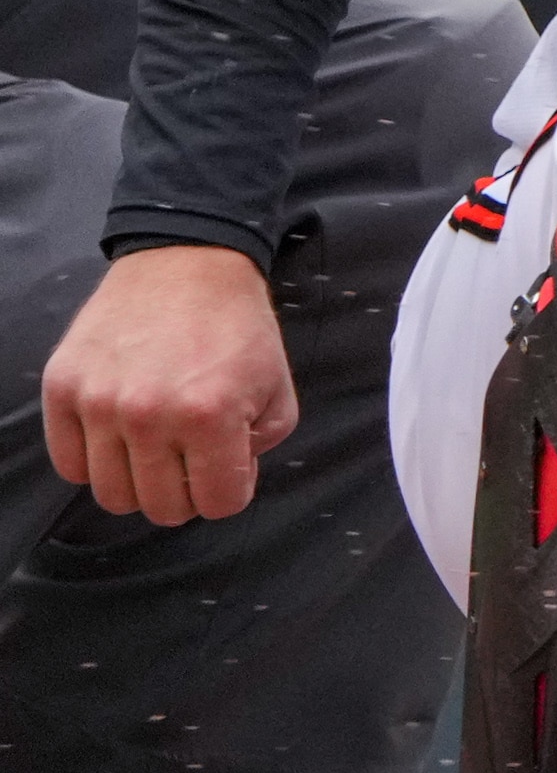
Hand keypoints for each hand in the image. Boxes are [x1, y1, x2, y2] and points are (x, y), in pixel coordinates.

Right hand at [41, 245, 296, 524]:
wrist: (187, 263)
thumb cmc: (237, 328)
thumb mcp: (278, 390)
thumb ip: (258, 449)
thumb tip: (223, 483)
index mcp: (210, 415)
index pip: (219, 504)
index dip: (231, 491)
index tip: (230, 465)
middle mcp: (149, 414)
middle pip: (162, 509)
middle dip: (186, 494)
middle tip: (193, 460)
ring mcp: (99, 402)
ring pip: (113, 495)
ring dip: (140, 482)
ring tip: (157, 448)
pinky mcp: (63, 388)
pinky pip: (69, 465)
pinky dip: (96, 463)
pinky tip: (120, 438)